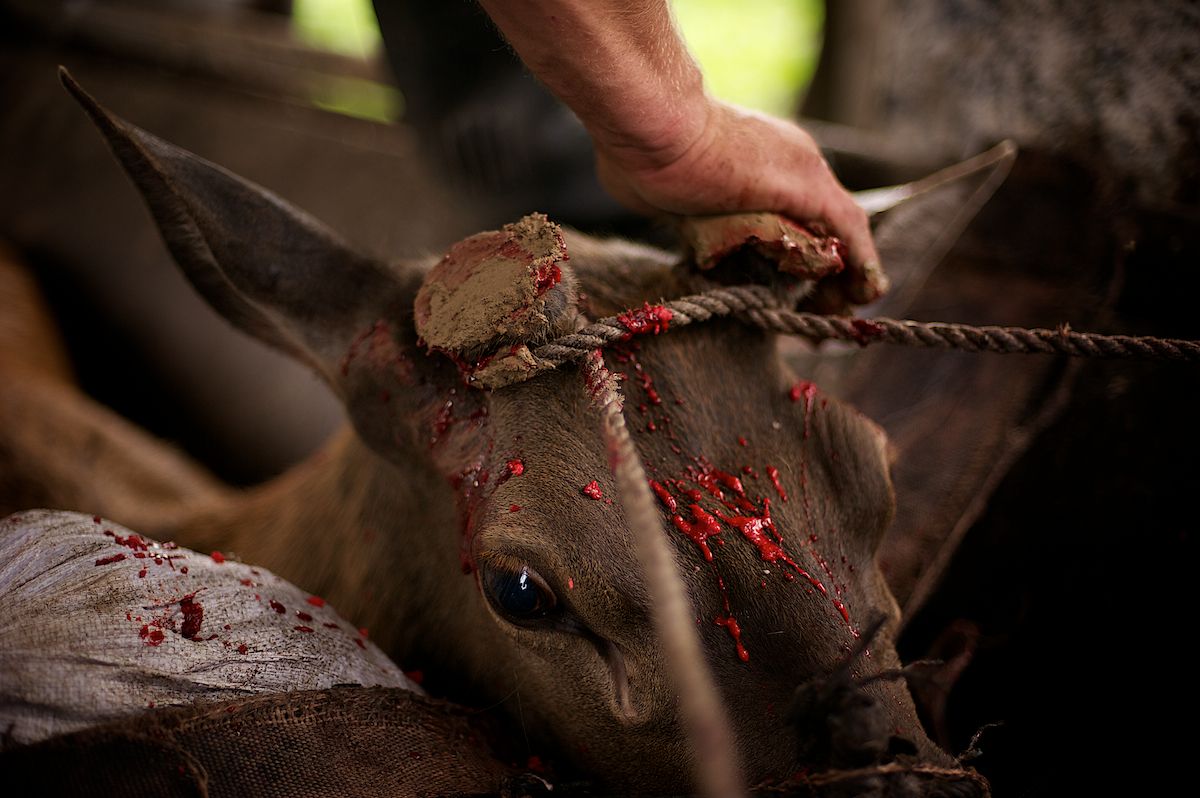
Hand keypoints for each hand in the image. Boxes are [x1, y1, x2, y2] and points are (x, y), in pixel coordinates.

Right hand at [594, 99, 884, 305]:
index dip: (796, 257)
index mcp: (751, 160)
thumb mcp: (656, 186)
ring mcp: (800, 171)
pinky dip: (860, 262)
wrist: (651, 128)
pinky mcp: (810, 185)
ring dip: (841, 277)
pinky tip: (864, 294)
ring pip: (837, 231)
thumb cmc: (636, 154)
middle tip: (825, 312)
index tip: (794, 293)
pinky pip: (850, 229)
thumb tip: (638, 191)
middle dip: (822, 275)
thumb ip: (667, 198)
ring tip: (842, 313)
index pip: (789, 215)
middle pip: (817, 226)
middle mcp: (784, 161)